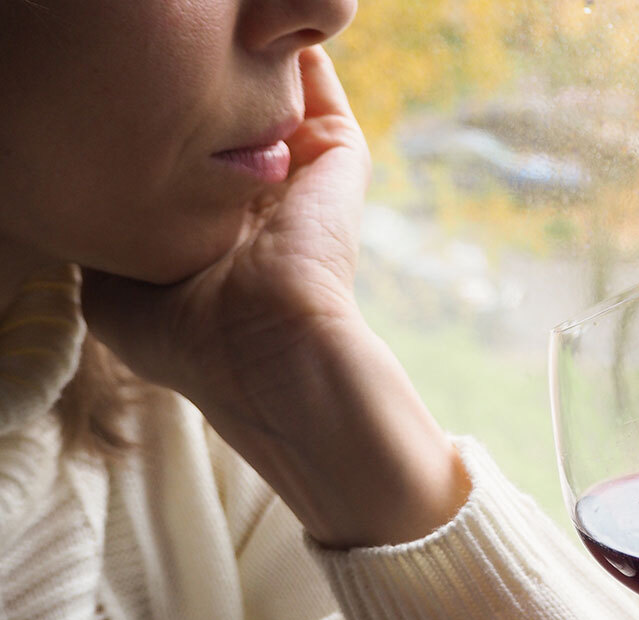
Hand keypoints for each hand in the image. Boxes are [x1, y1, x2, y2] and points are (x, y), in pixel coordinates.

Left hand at [80, 45, 369, 429]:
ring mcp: (301, 171)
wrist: (271, 351)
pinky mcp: (338, 154)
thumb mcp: (114, 295)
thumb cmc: (190, 339)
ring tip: (208, 22)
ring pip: (276, 89)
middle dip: (199, 77)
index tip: (115, 84)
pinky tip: (254, 27)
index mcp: (211, 225)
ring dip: (249, 57)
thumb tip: (84, 197)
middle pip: (229, 113)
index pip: (185, 152)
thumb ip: (105, 241)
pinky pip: (320, 81)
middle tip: (160, 41)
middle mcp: (257, 193)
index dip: (154, 116)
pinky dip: (296, 51)